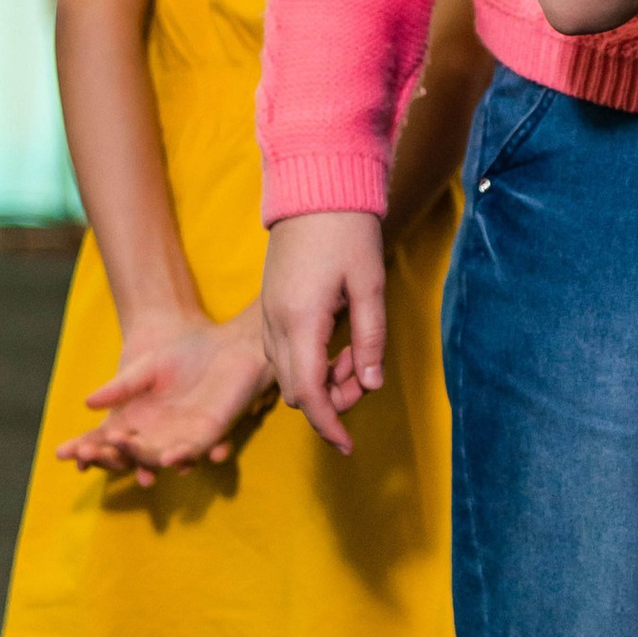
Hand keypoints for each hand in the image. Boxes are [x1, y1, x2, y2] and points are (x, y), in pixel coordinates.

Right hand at [59, 304, 275, 484]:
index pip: (104, 440)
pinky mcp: (209, 434)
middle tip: (85, 455)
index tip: (60, 453)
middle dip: (105, 455)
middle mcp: (156, 434)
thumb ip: (120, 388)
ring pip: (155, 457)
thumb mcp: (144, 369)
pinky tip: (170, 456)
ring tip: (120, 451)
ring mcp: (182, 437)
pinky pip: (193, 451)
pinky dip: (181, 456)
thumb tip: (87, 403)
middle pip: (125, 454)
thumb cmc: (187, 354)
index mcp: (136, 420)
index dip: (84, 447)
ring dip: (140, 459)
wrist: (226, 346)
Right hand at [260, 210, 388, 453]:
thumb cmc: (348, 232)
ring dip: (321, 380)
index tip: (348, 447)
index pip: (309, 395)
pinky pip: (283, 352)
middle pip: (295, 391)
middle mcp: (274, 324)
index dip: (329, 426)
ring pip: (287, 373)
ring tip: (354, 354)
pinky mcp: (269, 306)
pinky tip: (336, 341)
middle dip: (329, 400)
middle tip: (363, 377)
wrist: (314, 189)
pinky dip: (309, 361)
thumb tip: (369, 386)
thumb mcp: (370, 286)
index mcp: (300, 322)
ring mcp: (267, 315)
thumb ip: (370, 340)